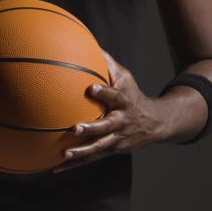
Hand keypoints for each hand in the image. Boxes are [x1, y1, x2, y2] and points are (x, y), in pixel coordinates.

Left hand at [54, 51, 167, 172]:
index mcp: (124, 102)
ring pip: (99, 147)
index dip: (104, 92)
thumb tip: (87, 42)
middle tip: (75, 129)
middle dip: (92, 129)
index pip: (115, 96)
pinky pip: (92, 158)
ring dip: (82, 152)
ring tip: (65, 155)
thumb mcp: (125, 78)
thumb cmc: (132, 94)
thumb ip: (107, 64)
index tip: (91, 88)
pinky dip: (76, 164)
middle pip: (107, 126)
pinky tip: (56, 168)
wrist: (155, 123)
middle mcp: (121, 122)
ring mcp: (117, 138)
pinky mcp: (111, 150)